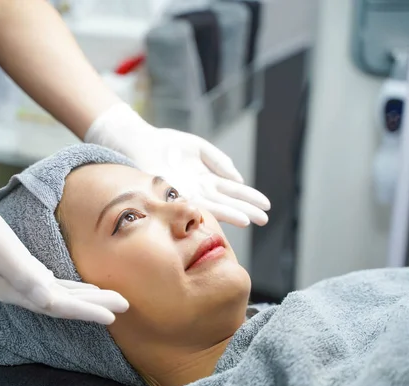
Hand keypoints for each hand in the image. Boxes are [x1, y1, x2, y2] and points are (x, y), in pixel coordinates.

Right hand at [0, 175, 127, 323]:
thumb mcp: (3, 250)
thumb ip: (24, 275)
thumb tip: (47, 299)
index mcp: (18, 290)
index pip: (59, 306)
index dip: (86, 311)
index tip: (112, 315)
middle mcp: (22, 292)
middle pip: (64, 304)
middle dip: (94, 306)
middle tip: (125, 306)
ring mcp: (22, 283)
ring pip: (61, 296)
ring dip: (87, 299)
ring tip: (112, 300)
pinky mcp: (23, 271)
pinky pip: (54, 286)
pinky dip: (72, 289)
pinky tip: (85, 289)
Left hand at [84, 103, 270, 226]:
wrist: (141, 142)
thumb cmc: (169, 145)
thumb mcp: (200, 148)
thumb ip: (220, 161)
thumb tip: (238, 179)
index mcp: (208, 180)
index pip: (233, 191)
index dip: (250, 197)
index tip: (266, 205)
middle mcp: (200, 190)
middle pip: (227, 202)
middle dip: (246, 209)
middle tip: (265, 220)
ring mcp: (187, 194)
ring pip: (214, 205)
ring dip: (231, 213)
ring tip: (248, 220)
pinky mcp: (174, 195)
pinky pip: (193, 203)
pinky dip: (208, 209)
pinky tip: (219, 214)